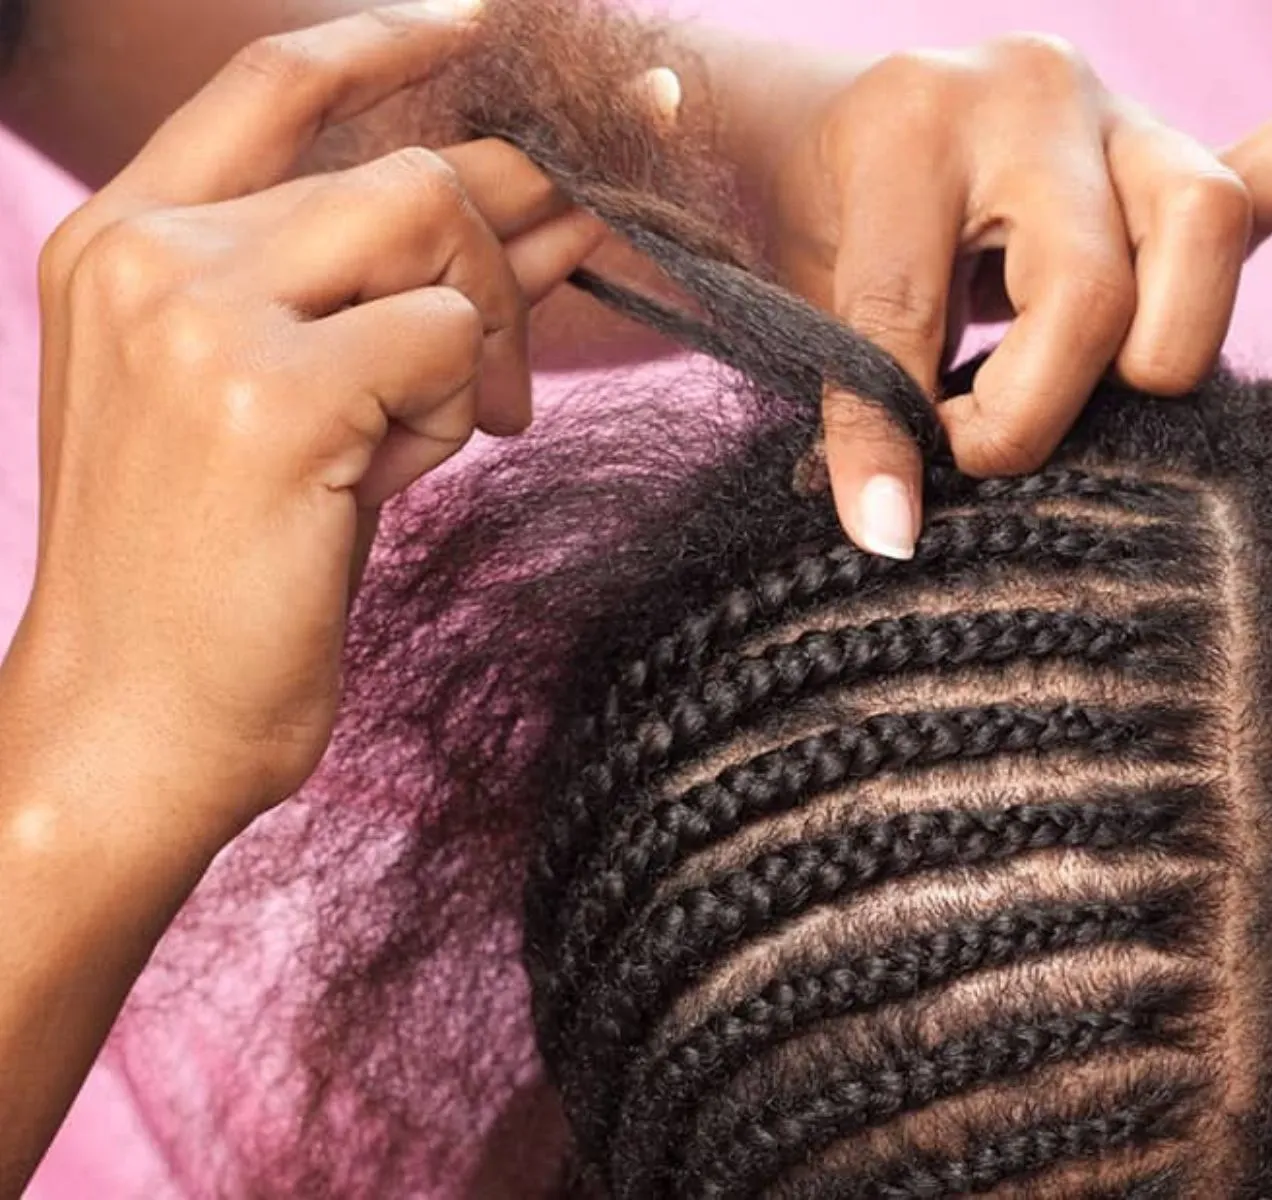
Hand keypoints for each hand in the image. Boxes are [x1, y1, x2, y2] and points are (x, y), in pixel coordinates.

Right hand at [10, 2, 602, 841]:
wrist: (137, 719)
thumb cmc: (219, 569)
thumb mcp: (290, 396)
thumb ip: (387, 292)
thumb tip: (541, 208)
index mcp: (126, 239)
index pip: (272, 80)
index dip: (391, 40)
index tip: (489, 25)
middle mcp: (147, 252)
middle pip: (402, 169)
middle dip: (510, 239)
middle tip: (552, 310)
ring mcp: (197, 314)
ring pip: (435, 229)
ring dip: (484, 332)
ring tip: (457, 423)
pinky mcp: (269, 393)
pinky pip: (444, 338)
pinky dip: (461, 402)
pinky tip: (410, 467)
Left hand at [753, 40, 1271, 558]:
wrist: (849, 134)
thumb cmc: (830, 228)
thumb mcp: (812, 303)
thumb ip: (859, 398)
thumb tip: (894, 536)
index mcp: (916, 122)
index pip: (920, 304)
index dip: (900, 429)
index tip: (889, 515)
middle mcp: (1040, 96)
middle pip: (1091, 282)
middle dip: (1045, 402)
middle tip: (990, 444)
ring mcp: (1136, 121)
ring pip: (1208, 226)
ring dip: (1163, 351)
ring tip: (1110, 397)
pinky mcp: (1200, 160)